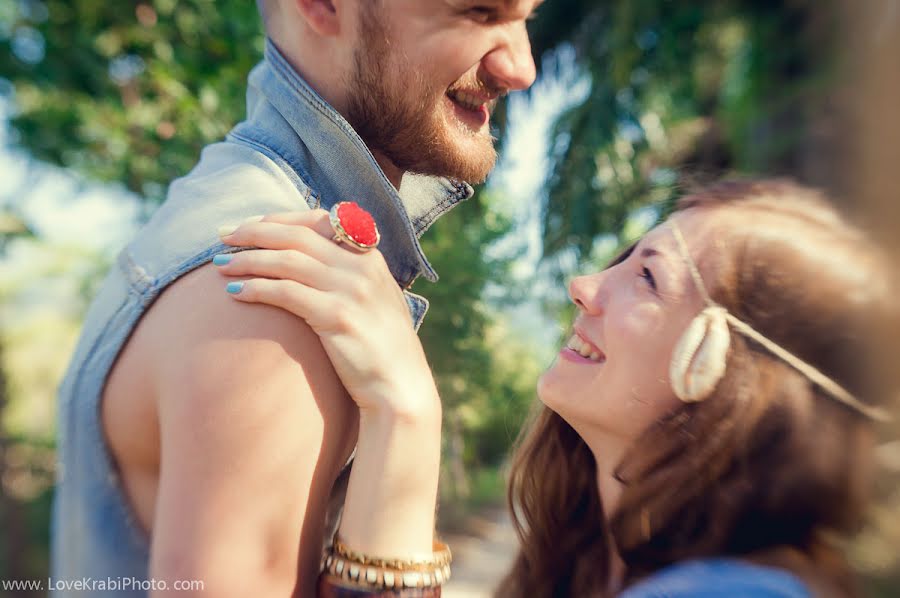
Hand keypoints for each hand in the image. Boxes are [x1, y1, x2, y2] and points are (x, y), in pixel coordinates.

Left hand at [214, 210, 439, 417]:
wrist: (400, 386)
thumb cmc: (381, 348)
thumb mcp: (375, 299)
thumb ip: (350, 276)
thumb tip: (309, 263)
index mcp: (370, 257)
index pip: (319, 220)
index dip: (279, 219)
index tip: (249, 226)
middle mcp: (361, 267)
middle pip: (297, 236)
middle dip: (253, 233)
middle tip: (221, 238)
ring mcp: (351, 290)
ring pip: (287, 261)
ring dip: (247, 260)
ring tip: (219, 265)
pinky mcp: (336, 316)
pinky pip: (286, 293)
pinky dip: (256, 288)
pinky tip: (235, 293)